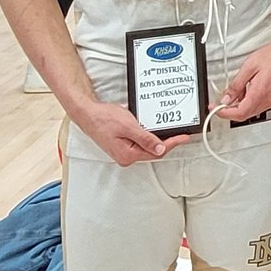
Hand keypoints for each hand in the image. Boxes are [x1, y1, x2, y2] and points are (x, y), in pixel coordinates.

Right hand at [75, 100, 190, 166]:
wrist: (87, 113)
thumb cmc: (103, 118)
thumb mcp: (129, 126)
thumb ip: (146, 139)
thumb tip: (160, 149)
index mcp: (128, 155)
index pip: (156, 152)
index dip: (172, 143)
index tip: (183, 138)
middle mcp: (125, 157)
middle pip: (153, 152)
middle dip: (167, 143)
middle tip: (180, 136)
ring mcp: (123, 152)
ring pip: (147, 148)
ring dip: (157, 140)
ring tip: (170, 134)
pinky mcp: (122, 146)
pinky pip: (140, 144)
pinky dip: (148, 138)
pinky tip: (153, 133)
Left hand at [214, 35, 270, 122]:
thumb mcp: (248, 67)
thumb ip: (236, 85)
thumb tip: (227, 98)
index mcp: (260, 94)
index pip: (239, 113)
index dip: (224, 113)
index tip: (216, 109)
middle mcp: (267, 100)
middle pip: (244, 115)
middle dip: (230, 111)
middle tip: (220, 103)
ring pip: (251, 111)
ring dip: (239, 105)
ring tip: (236, 91)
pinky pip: (258, 106)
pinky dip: (248, 101)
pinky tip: (247, 90)